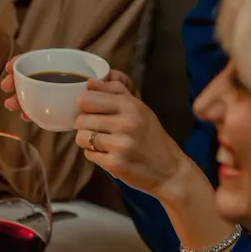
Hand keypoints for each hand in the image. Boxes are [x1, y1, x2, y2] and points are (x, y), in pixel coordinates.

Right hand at [0, 56, 132, 119]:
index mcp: (75, 68)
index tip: (11, 67)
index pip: (45, 60)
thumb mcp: (121, 87)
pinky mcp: (59, 112)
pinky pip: (41, 109)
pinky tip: (26, 115)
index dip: (25, 61)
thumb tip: (99, 81)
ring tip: (11, 105)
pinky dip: (32, 111)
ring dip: (20, 97)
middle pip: (35, 76)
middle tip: (5, 88)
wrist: (122, 121)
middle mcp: (64, 80)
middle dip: (17, 81)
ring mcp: (60, 96)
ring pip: (35, 93)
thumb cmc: (122, 100)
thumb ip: (116, 81)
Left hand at [73, 80, 189, 199]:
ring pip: (81, 137)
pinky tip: (109, 154)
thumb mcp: (140, 108)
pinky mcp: (115, 164)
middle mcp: (126, 123)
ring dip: (88, 141)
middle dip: (86, 125)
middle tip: (99, 129)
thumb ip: (116, 91)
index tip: (94, 111)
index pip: (87, 99)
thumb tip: (90, 82)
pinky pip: (88, 155)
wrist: (170, 170)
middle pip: (80, 119)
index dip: (86, 106)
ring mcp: (120, 144)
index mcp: (132, 106)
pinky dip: (95, 155)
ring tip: (103, 142)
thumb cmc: (151, 137)